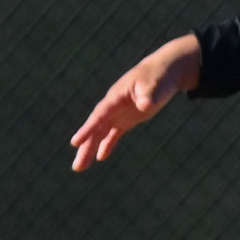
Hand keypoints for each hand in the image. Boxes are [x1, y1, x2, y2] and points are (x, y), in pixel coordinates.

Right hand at [70, 34, 201, 171]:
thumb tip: (145, 106)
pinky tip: (100, 158)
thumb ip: (148, 96)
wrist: (164, 72)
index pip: (98, 116)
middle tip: (77, 167)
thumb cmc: (158, 76)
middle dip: (86, 147)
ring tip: (80, 167)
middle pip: (96, 129)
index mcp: (115, 97)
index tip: (75, 143)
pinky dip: (107, 145)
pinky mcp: (127, 119)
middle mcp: (113, 107)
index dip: (87, 129)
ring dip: (91, 149)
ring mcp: (119, 113)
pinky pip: (114, 134)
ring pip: (101, 134)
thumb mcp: (154, 85)